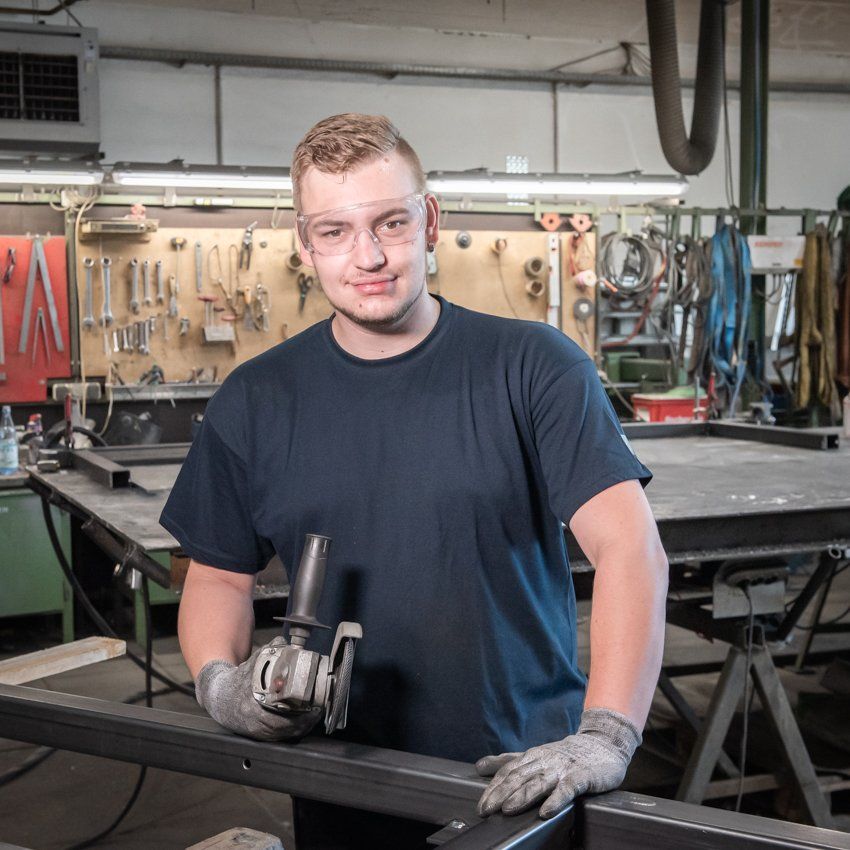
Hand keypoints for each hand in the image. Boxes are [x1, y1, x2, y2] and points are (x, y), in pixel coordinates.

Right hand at [195, 639, 321, 741]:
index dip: (300, 711)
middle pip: (285, 725)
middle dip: (304, 720)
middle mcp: (254, 718)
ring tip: (313, 716)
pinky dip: (291, 731)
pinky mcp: (257, 734)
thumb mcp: (253, 663)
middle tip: (318, 710)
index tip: (314, 704)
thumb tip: (286, 642)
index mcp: (254, 700)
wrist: (219, 697)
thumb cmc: (239, 680)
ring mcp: (255, 728)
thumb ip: (270, 651)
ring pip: (283, 733)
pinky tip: (302, 724)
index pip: (282, 711)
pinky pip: (278, 736)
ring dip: (301, 726)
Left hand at [475, 708, 639, 818]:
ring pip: (539, 782)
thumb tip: (479, 766)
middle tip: (486, 809)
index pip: (508, 771)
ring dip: (522, 796)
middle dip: (500, 794)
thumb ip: (508, 761)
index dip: (493, 788)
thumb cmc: (565, 754)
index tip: (481, 805)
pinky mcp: (581, 777)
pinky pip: (567, 789)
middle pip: (519, 777)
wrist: (602, 744)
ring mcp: (562, 768)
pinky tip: (546, 811)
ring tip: (508, 809)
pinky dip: (555, 800)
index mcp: (532, 756)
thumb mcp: (535, 755)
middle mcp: (544, 761)